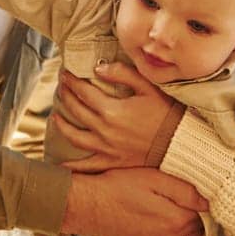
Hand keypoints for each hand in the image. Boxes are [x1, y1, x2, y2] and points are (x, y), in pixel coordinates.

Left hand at [54, 63, 182, 170]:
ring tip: (55, 116)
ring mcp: (106, 148)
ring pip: (75, 136)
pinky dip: (72, 167)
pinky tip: (60, 165)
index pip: (84, 92)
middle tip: (61, 87)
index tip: (65, 74)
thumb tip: (98, 68)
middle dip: (66, 96)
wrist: (179, 142)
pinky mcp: (112, 161)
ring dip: (62, 124)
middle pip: (77, 110)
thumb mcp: (147, 87)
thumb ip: (122, 74)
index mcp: (112, 110)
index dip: (72, 82)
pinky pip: (87, 166)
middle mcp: (104, 130)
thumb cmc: (166, 112)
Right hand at [60, 167, 206, 235]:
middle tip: (189, 196)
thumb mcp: (154, 179)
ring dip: (188, 226)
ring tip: (177, 207)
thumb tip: (208, 201)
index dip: (205, 200)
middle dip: (199, 214)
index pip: (207, 213)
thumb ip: (184, 190)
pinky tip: (164, 219)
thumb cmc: (118, 187)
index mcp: (177, 221)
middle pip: (199, 229)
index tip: (201, 189)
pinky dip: (174, 235)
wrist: (88, 207)